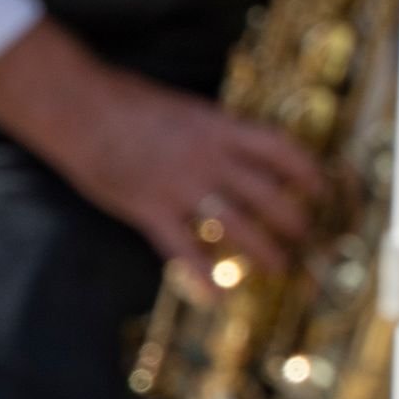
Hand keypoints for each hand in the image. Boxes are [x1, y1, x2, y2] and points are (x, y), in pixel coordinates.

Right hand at [0, 19, 323, 289]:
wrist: (79, 109)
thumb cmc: (123, 101)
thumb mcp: (180, 108)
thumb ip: (207, 130)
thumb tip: (230, 144)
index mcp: (218, 128)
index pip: (278, 149)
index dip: (305, 170)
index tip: (319, 186)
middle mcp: (208, 159)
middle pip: (267, 194)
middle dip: (293, 218)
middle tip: (305, 235)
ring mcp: (180, 186)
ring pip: (236, 224)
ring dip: (263, 249)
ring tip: (280, 266)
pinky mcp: (149, 209)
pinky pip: (183, 249)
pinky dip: (202, 276)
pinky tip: (217, 297)